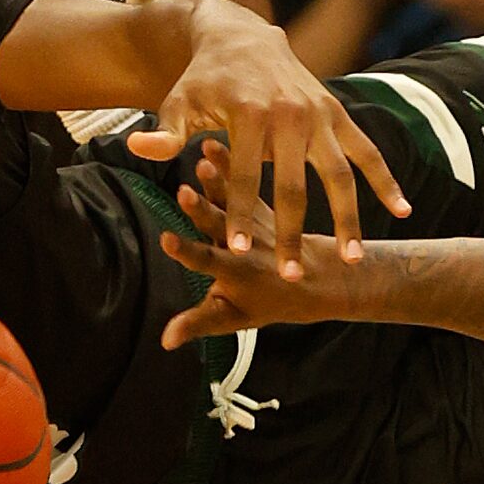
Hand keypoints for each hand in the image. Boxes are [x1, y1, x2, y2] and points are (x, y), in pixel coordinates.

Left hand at [124, 2, 409, 273]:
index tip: (236, 253)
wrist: (243, 37)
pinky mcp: (339, 115)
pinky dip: (387, 180)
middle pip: (295, 184)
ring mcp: (321, 115)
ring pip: (340, 174)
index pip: (244, 175)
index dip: (237, 214)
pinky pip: (368, 152)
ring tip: (352, 259)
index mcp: (251, 114)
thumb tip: (140, 150)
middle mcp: (292, 115)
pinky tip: (402, 211)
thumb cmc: (204, 80)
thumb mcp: (179, 101)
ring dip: (348, 217)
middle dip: (292, 232)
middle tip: (290, 277)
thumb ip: (165, 132)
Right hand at [157, 148, 365, 341]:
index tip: (167, 239)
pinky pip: (246, 182)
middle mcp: (245, 244)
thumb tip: (164, 341)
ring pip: (235, 198)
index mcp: (236, 272)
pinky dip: (229, 163)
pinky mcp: (262, 204)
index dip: (187, 253)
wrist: (319, 277)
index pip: (207, 262)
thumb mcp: (237, 318)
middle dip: (202, 211)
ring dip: (218, 179)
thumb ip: (200, 323)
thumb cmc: (270, 302)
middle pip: (221, 226)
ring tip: (203, 158)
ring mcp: (255, 222)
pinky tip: (211, 142)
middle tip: (184, 192)